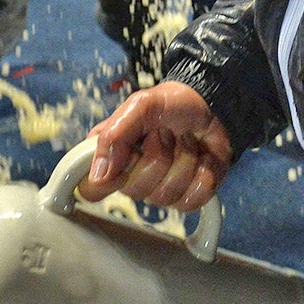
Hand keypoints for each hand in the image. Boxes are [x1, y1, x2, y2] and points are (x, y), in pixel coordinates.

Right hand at [78, 80, 232, 212]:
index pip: (91, 189)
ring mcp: (160, 188)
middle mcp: (132, 176)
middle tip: (165, 133)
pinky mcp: (188, 195)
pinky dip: (203, 174)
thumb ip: (115, 134)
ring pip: (166, 196)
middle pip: (136, 191)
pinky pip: (192, 200)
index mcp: (112, 156)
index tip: (130, 154)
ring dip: (184, 161)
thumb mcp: (141, 105)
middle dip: (158, 155)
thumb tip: (98, 176)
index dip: (111, 177)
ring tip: (184, 141)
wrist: (212, 103)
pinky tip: (202, 157)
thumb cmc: (172, 102)